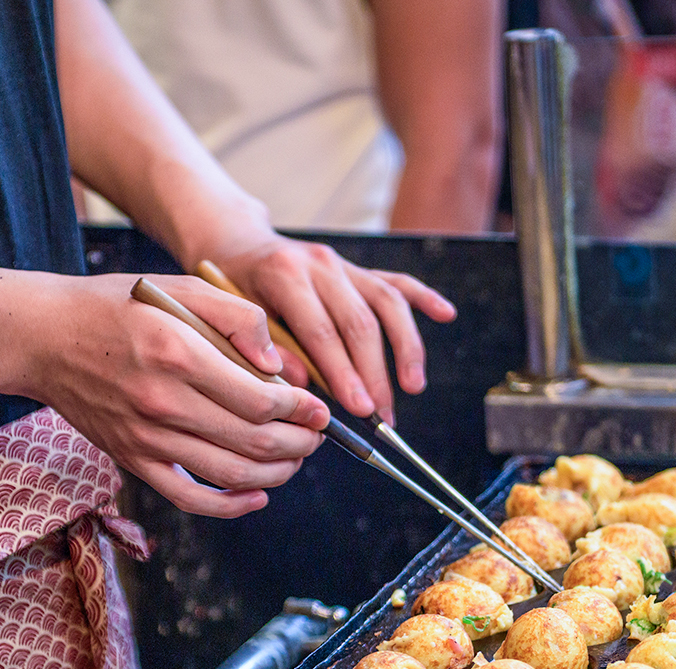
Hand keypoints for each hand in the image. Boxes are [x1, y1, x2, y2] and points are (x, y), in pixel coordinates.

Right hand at [31, 273, 329, 516]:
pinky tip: (258, 496)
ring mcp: (145, 438)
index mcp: (178, 353)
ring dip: (276, 474)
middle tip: (317, 435)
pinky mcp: (132, 460)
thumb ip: (237, 317)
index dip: (301, 410)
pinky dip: (231, 506)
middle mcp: (162, 401)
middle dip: (299, 444)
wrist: (45, 337)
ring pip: (230, 474)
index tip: (319, 408)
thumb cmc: (116, 306)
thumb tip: (278, 365)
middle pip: (253, 442)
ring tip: (296, 460)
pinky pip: (189, 498)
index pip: (260, 399)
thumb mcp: (179, 288)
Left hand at [206, 234, 455, 423]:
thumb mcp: (231, 318)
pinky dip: (423, 298)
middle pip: (360, 323)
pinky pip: (396, 282)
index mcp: (285, 275)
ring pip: (387, 303)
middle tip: (383, 416)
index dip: (343, 373)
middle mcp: (320, 264)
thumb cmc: (229, 290)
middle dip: (375, 374)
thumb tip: (303, 387)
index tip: (359, 409)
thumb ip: (264, 349)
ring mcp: (343, 264)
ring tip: (413, 387)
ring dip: (405, 348)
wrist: (235, 245)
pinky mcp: (357, 269)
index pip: (322, 331)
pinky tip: (446, 315)